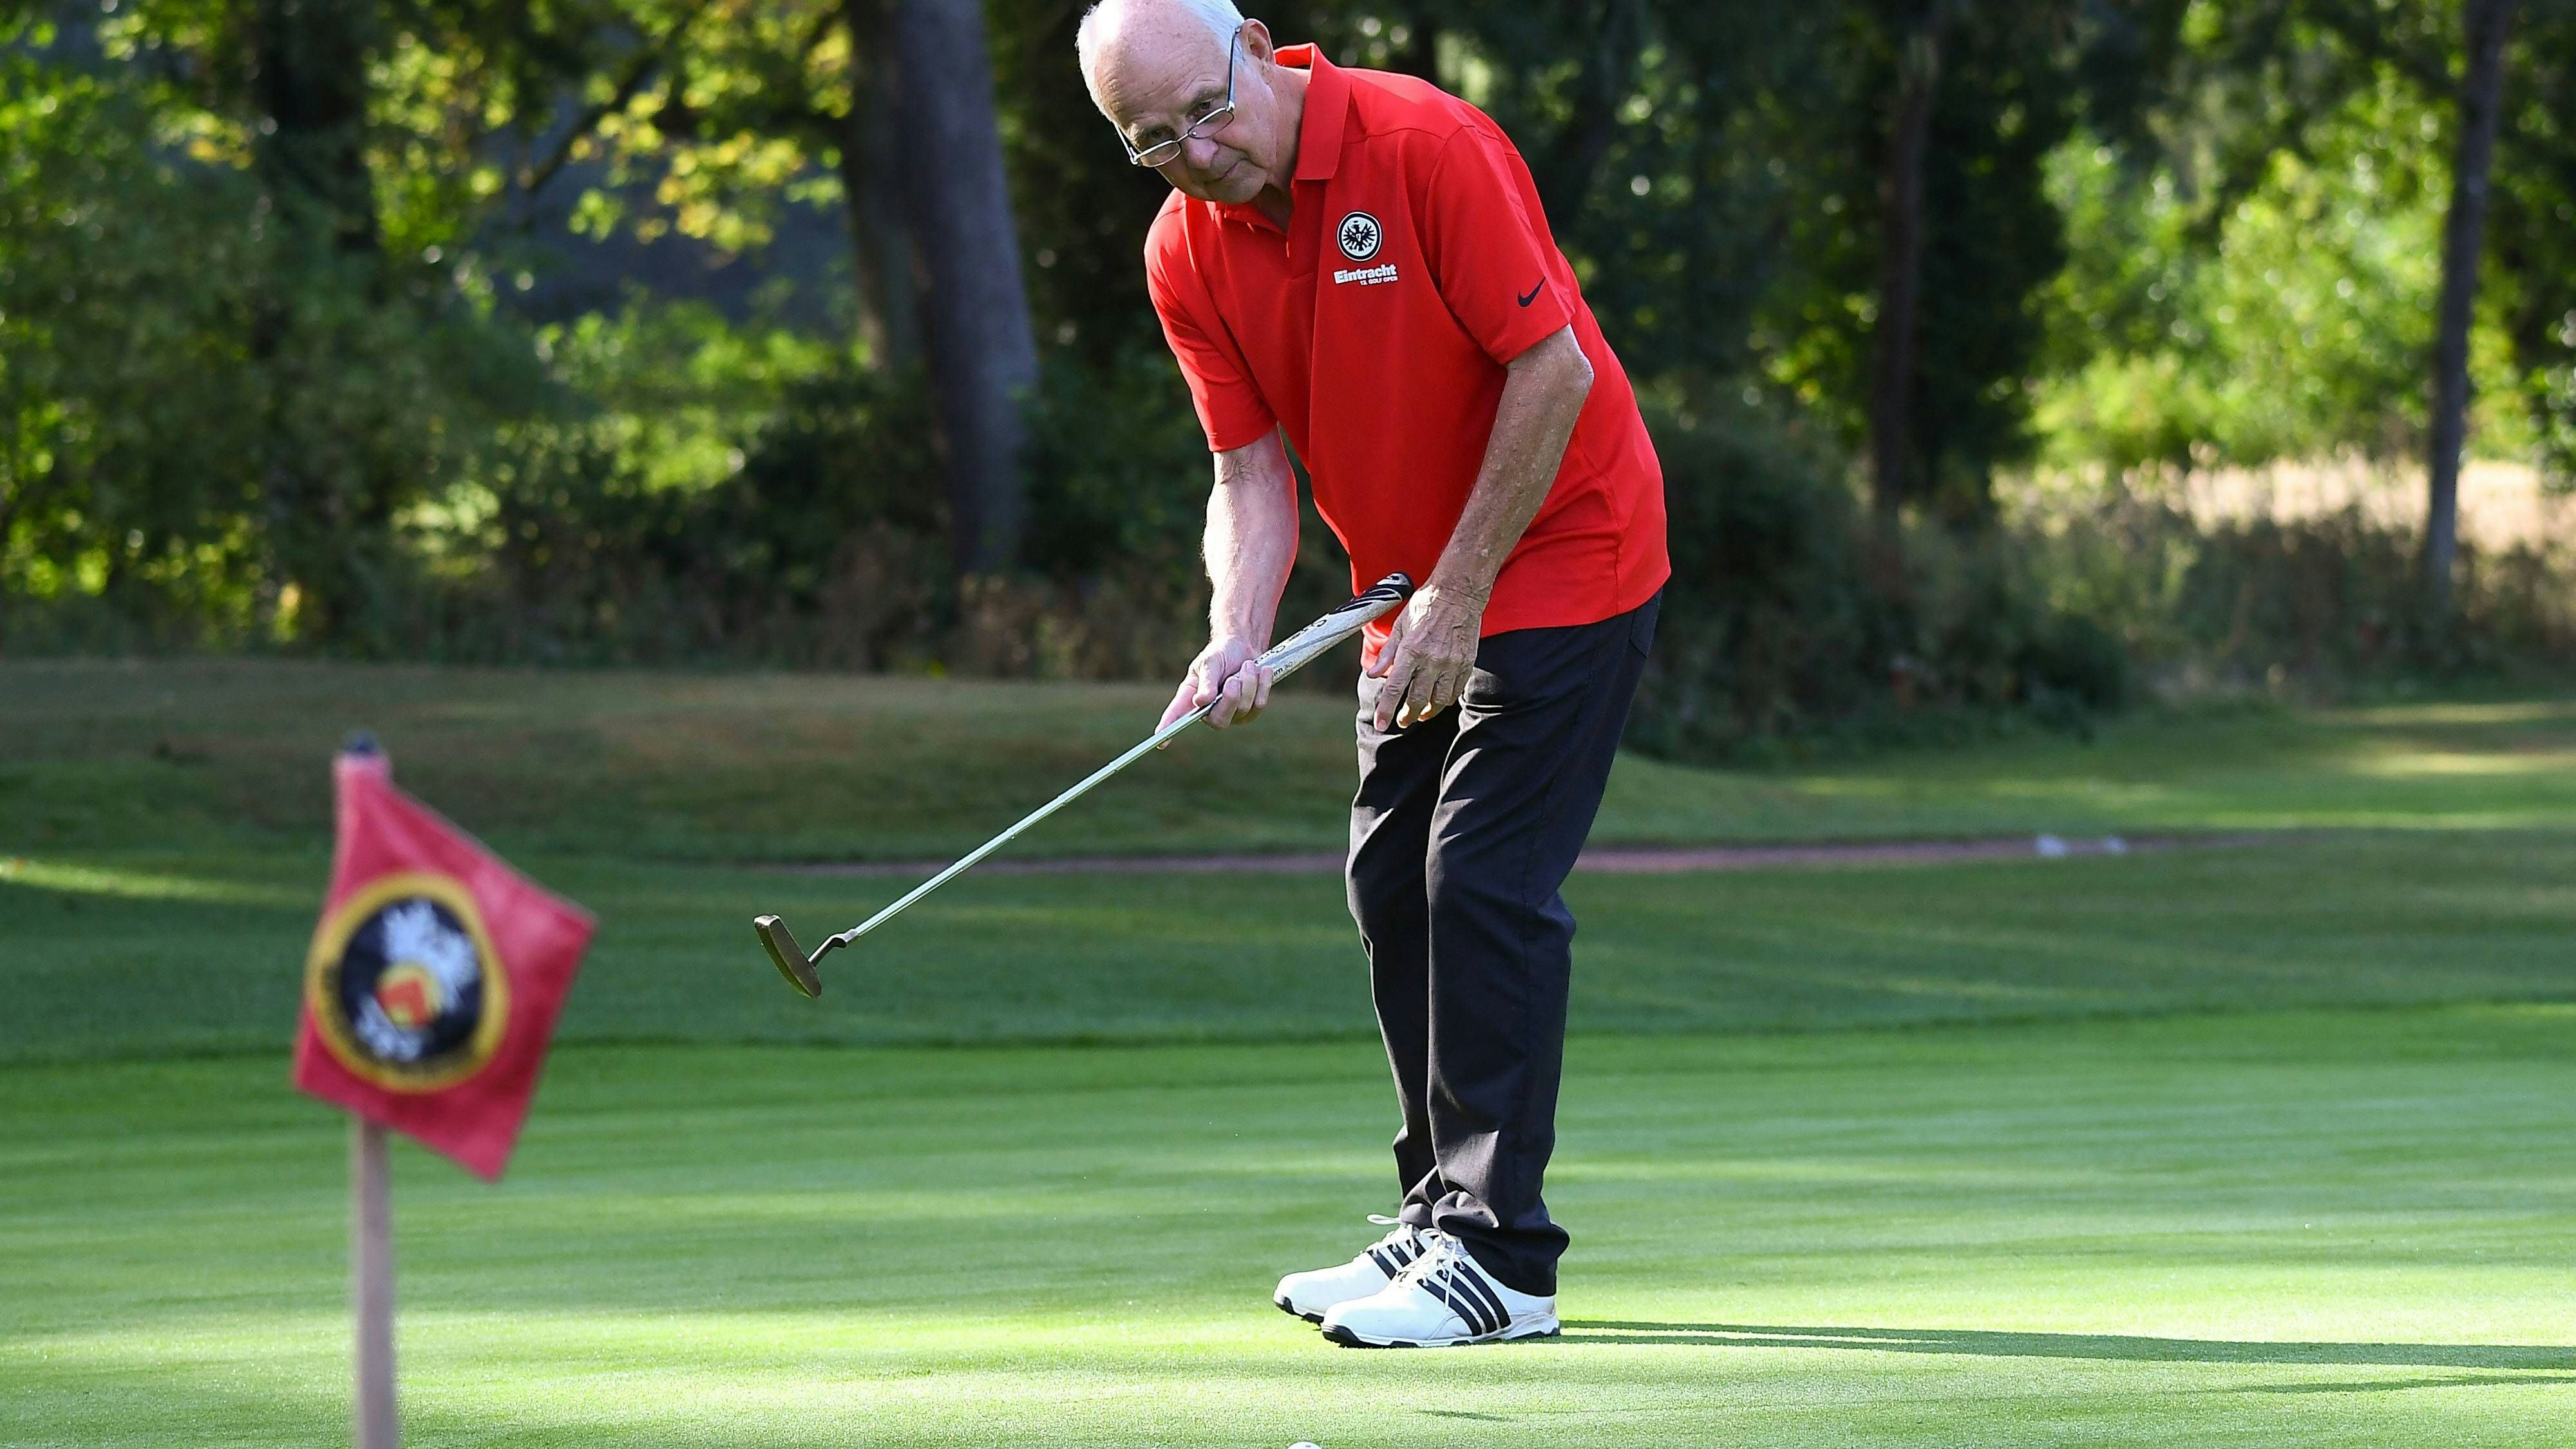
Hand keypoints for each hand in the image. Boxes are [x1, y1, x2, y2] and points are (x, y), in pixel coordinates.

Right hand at [1159, 635, 1275, 739]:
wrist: (1244, 648)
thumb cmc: (1220, 655)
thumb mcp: (1209, 662)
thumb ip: (1206, 681)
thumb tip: (1201, 701)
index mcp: (1191, 697)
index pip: (1177, 715)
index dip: (1168, 729)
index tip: (1161, 741)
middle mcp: (1208, 711)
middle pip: (1219, 721)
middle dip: (1231, 698)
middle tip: (1234, 678)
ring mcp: (1230, 715)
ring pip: (1243, 709)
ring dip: (1248, 683)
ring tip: (1247, 666)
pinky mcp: (1249, 712)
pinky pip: (1259, 705)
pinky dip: (1262, 685)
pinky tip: (1261, 671)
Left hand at [1365, 584, 1481, 730]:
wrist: (1458, 594)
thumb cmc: (1425, 606)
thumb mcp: (1400, 625)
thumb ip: (1387, 653)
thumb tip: (1373, 674)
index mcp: (1411, 650)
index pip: (1395, 688)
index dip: (1386, 710)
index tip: (1381, 724)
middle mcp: (1431, 660)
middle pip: (1417, 700)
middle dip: (1407, 716)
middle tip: (1402, 721)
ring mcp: (1451, 663)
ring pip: (1438, 701)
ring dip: (1427, 712)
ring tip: (1420, 714)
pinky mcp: (1466, 663)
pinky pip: (1455, 691)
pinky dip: (1445, 701)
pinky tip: (1438, 700)